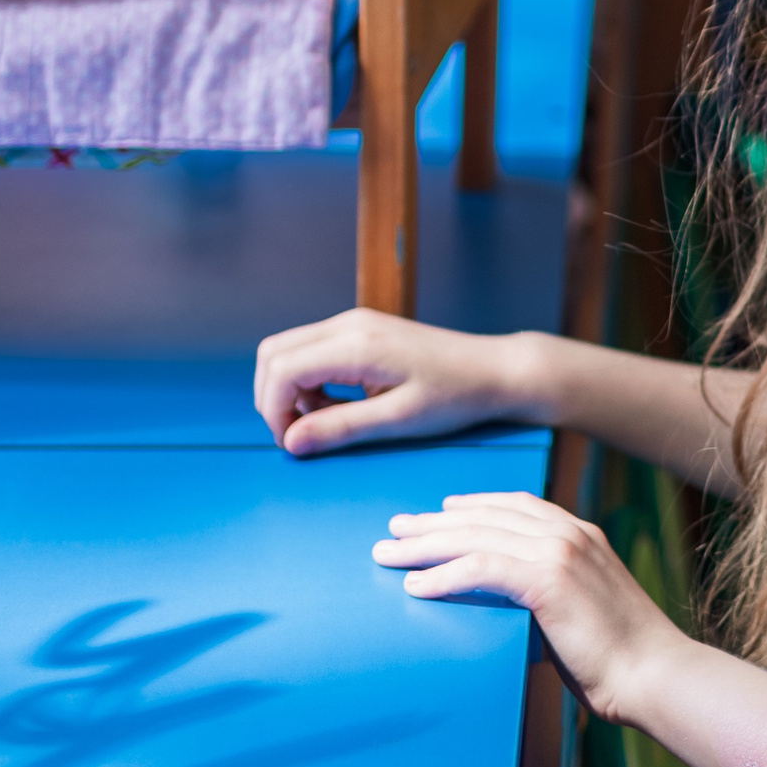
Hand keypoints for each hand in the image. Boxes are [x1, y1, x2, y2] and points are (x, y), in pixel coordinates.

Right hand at [254, 309, 532, 454]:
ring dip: (291, 390)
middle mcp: (349, 324)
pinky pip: (312, 350)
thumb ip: (341, 428)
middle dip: (274, 399)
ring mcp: (354, 322)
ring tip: (327, 422)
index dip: (274, 411)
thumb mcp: (398, 421)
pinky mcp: (360, 329)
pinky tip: (339, 405)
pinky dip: (309, 381)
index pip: (283, 369)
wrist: (492, 370)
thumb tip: (291, 442)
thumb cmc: (454, 396)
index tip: (294, 444)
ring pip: (288, 350)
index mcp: (357, 344)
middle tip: (302, 436)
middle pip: (274, 353)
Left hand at [374, 491, 683, 720]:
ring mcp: (560, 552)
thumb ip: (544, 600)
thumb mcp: (580, 614)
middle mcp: (569, 533)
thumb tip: (503, 614)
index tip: (439, 509)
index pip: (514, 506)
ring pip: (476, 536)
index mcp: (580, 534)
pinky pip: (482, 568)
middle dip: (435, 521)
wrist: (654, 676)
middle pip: (485, 516)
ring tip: (390, 554)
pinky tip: (417, 586)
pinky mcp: (549, 580)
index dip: (472, 505)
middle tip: (395, 528)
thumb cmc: (619, 661)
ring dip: (426, 544)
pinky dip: (445, 575)